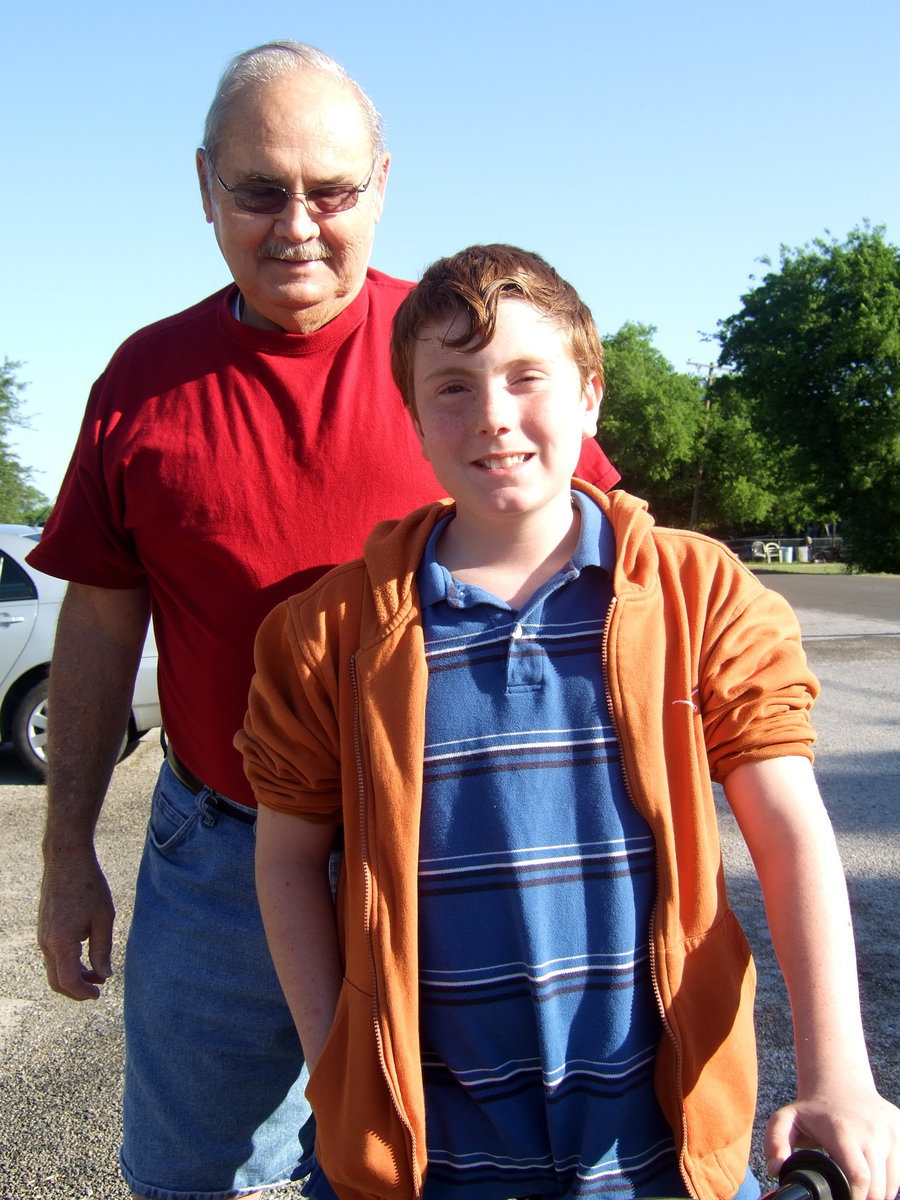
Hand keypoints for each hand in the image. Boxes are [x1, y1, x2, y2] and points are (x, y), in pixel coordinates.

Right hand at [38, 848, 114, 999]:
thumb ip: (102, 950)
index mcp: (61, 942)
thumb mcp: (103, 918)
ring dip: (74, 976)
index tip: (98, 994)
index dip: (83, 993)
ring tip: (97, 971)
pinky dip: (68, 963)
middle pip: (57, 981)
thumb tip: (104, 975)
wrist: (66, 861)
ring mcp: (42, 936)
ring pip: (54, 969)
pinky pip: (53, 956)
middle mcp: (46, 943)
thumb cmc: (88, 886)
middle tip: (98, 988)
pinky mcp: (44, 929)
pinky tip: (86, 955)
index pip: (69, 981)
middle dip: (77, 990)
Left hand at [765, 1089, 899, 1199]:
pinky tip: (874, 1180)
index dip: (854, 1199)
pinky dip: (890, 1182)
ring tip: (860, 1191)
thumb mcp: (785, 1120)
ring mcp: (890, 1131)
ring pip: (893, 1183)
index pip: (859, 1178)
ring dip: (879, 1194)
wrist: (840, 1082)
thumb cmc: (812, 1109)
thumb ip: (775, 1144)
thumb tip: (777, 1170)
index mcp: (843, 1131)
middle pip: (878, 1187)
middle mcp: (871, 1131)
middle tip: (850, 1198)